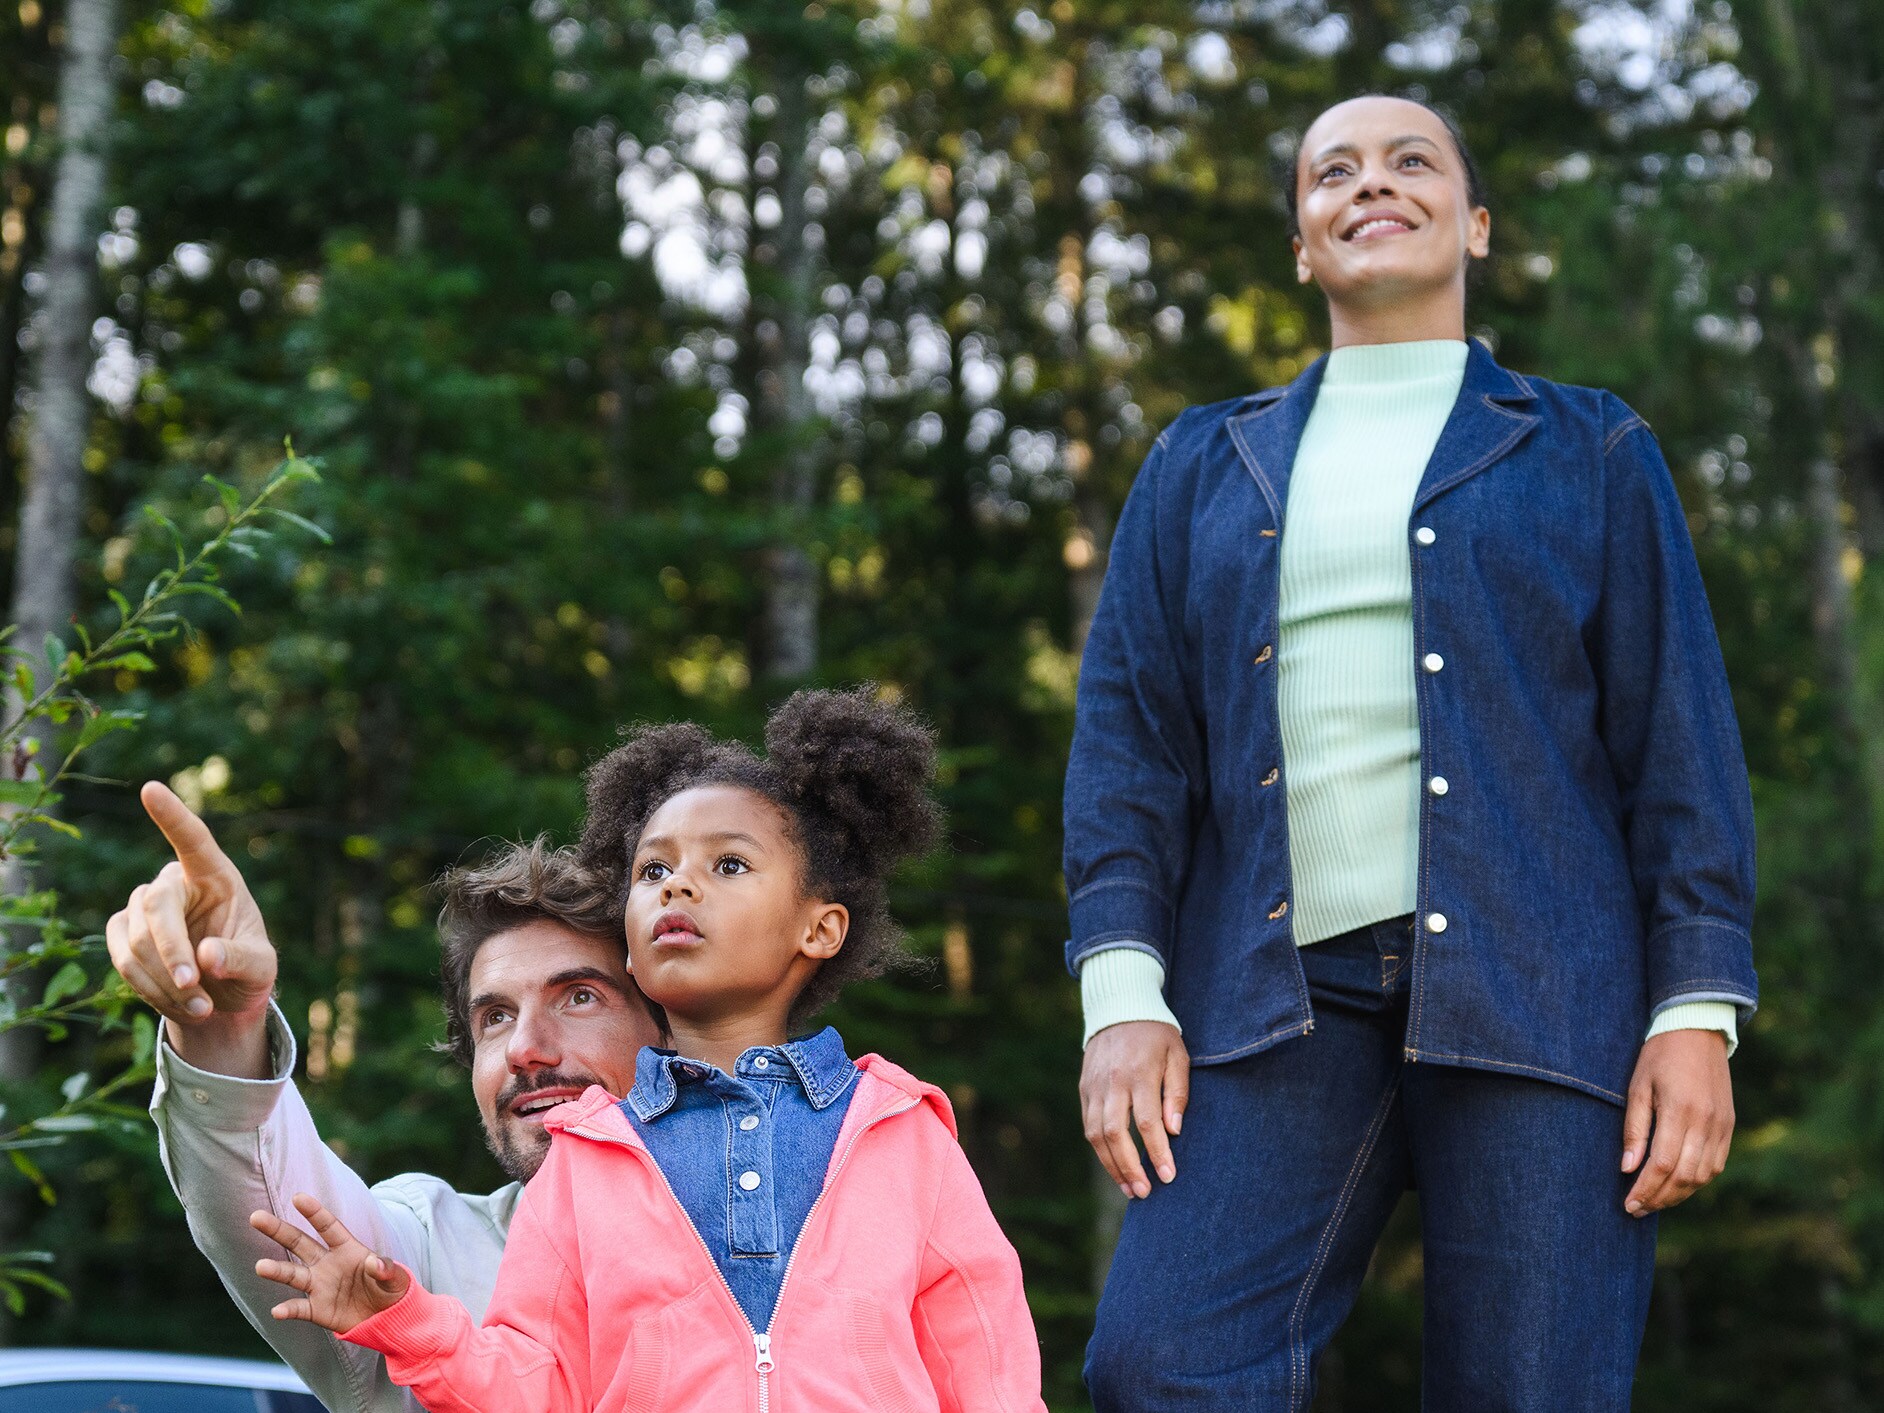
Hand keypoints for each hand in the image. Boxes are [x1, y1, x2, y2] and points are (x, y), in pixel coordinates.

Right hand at [105, 781, 276, 1074]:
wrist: (222, 996)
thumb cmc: (247, 967)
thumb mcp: (262, 967)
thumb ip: (241, 959)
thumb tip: (206, 956)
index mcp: (216, 875)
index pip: (193, 840)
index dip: (172, 816)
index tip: (150, 788)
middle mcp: (175, 882)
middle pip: (155, 908)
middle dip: (171, 953)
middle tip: (193, 986)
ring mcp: (143, 905)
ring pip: (136, 941)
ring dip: (166, 982)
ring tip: (203, 1007)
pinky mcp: (122, 931)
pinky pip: (122, 960)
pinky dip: (149, 989)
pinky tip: (179, 1003)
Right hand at [252, 1193, 409, 1332]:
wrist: (388, 1318)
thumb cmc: (391, 1289)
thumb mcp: (396, 1278)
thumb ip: (385, 1269)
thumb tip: (375, 1263)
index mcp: (347, 1248)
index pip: (328, 1226)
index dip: (314, 1212)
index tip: (297, 1197)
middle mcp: (327, 1263)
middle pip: (300, 1243)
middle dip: (279, 1230)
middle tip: (256, 1217)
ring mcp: (320, 1286)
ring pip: (293, 1274)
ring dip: (277, 1271)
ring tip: (260, 1267)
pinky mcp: (317, 1310)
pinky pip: (299, 1308)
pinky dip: (288, 1310)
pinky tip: (277, 1311)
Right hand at [1080, 1021, 1188, 1198]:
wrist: (1119, 1007)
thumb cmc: (1156, 1034)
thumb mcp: (1178, 1055)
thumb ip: (1177, 1093)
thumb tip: (1174, 1130)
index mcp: (1139, 1074)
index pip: (1147, 1123)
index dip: (1157, 1153)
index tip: (1168, 1176)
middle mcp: (1112, 1083)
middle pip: (1115, 1134)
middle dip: (1129, 1168)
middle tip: (1144, 1192)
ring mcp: (1094, 1086)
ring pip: (1095, 1134)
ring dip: (1111, 1165)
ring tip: (1128, 1188)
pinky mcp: (1084, 1089)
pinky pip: (1088, 1125)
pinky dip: (1100, 1149)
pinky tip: (1114, 1165)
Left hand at [1621, 1028, 1734, 1216]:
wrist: (1697, 1031)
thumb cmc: (1659, 1057)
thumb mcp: (1637, 1087)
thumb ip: (1634, 1129)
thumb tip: (1628, 1168)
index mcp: (1680, 1111)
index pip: (1663, 1164)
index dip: (1645, 1189)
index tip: (1629, 1204)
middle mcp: (1706, 1122)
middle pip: (1685, 1176)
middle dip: (1659, 1198)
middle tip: (1637, 1209)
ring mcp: (1722, 1126)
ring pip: (1703, 1175)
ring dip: (1679, 1194)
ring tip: (1654, 1201)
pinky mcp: (1729, 1126)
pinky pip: (1716, 1164)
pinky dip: (1697, 1180)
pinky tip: (1678, 1185)